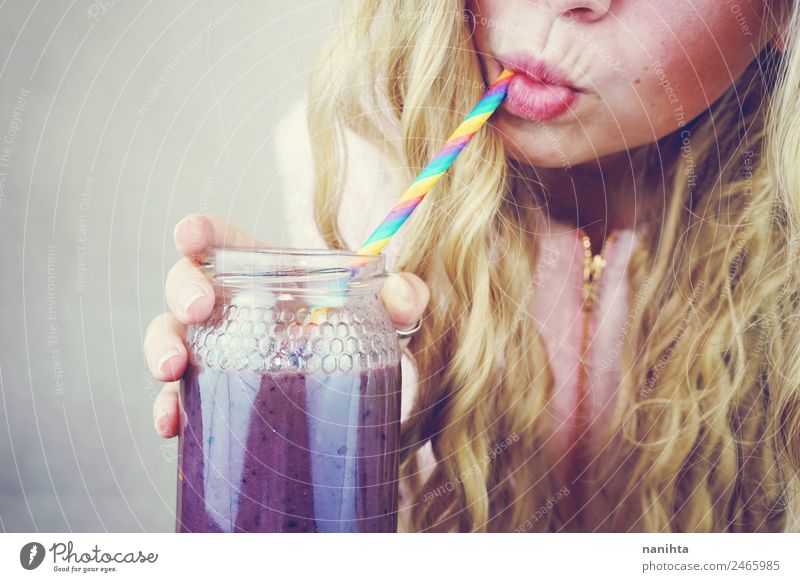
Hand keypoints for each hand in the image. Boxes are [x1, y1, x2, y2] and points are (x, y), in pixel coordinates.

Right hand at [144, 214, 429, 438]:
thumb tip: (404, 296)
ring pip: (169, 339)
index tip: (189, 235)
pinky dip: (169, 409)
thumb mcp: (381, 313)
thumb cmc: (353, 333)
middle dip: (181, 291)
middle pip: (184, 285)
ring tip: (173, 369)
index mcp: (263, 274)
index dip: (199, 232)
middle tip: (196, 310)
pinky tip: (172, 425)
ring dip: (161, 350)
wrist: (345, 389)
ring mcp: (215, 352)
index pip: (221, 242)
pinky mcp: (213, 394)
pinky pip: (179, 398)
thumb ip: (402, 296)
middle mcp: (230, 308)